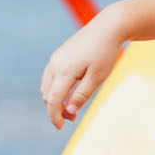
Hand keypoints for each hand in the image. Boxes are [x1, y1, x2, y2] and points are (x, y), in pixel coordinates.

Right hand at [40, 11, 123, 129]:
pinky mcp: (58, 55)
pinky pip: (50, 77)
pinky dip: (55, 88)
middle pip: (48, 94)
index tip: (60, 127)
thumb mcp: (98, 76)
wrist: (108, 27)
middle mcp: (55, 64)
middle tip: (73, 117)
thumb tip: (68, 112)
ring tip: (72, 105)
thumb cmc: (105, 52)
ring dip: (55, 99)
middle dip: (57, 109)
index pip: (53, 99)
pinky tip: (68, 92)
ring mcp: (55, 58)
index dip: (54, 115)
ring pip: (47, 86)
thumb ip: (82, 95)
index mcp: (64, 70)